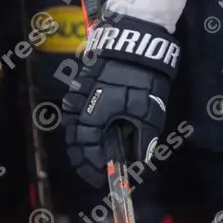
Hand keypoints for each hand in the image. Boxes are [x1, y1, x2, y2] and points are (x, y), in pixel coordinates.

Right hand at [61, 13, 181, 187]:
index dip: (95, 170)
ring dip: (82, 144)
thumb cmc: (142, 79)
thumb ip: (143, 141)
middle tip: (97, 172)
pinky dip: (82, 126)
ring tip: (95, 155)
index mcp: (94, 119)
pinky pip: (76, 112)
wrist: (134, 42)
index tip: (104, 180)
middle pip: (75, 144)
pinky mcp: (81, 85)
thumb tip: (139, 165)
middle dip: (85, 161)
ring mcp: (77, 96)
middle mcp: (80, 110)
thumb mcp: (149, 113)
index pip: (88, 154)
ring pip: (73, 128)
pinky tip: (94, 130)